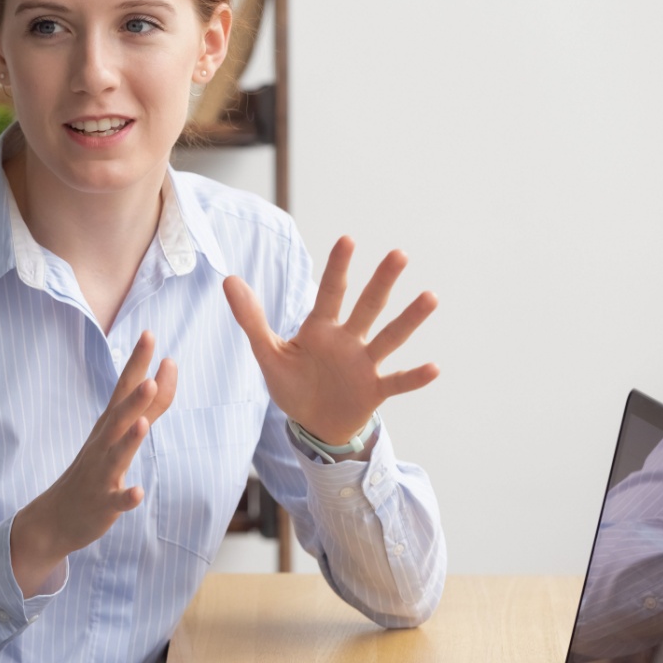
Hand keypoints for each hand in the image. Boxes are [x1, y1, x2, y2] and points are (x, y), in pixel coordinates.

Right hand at [10, 330, 175, 595]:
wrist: (56, 516)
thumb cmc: (95, 469)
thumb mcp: (120, 434)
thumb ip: (149, 405)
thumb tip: (168, 369)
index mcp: (108, 426)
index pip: (123, 388)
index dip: (136, 363)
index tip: (149, 334)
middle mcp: (102, 444)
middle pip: (119, 417)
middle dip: (135, 397)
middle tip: (152, 374)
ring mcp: (100, 474)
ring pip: (116, 455)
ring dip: (130, 440)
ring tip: (143, 423)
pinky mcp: (101, 504)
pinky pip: (115, 501)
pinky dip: (126, 497)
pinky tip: (137, 493)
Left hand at [223, 236, 437, 445]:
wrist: (311, 424)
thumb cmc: (293, 384)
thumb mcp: (268, 352)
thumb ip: (251, 318)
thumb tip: (229, 279)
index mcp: (321, 328)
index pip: (329, 292)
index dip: (337, 268)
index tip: (347, 239)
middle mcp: (348, 340)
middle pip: (367, 306)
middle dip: (381, 281)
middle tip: (399, 254)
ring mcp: (364, 364)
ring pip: (389, 338)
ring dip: (409, 319)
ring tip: (429, 296)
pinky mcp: (374, 391)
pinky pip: (397, 382)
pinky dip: (414, 377)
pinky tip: (434, 367)